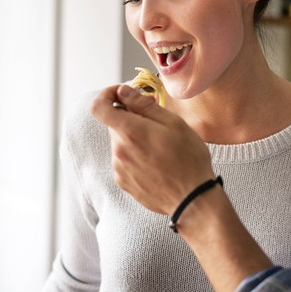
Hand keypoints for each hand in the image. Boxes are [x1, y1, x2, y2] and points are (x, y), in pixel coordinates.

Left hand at [91, 84, 214, 214]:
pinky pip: (124, 160)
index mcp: (130, 132)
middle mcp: (118, 151)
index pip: (98, 107)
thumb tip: (123, 91)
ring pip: (120, 142)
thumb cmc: (188, 159)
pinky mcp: (123, 182)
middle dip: (130, 117)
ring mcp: (119, 169)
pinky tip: (156, 161)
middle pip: (113, 124)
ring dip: (134, 137)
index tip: (123, 94)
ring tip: (160, 146)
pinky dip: (135, 154)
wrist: (192, 199)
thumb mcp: (173, 123)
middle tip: (156, 121)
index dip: (107, 95)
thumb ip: (144, 105)